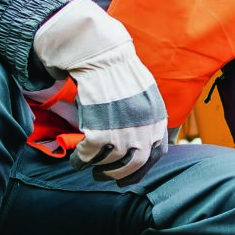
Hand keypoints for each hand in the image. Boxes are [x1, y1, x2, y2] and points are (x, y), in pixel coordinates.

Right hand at [33, 0, 168, 179]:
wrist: (102, 56)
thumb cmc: (120, 73)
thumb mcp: (147, 95)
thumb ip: (148, 118)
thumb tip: (146, 142)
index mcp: (158, 121)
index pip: (155, 156)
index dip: (140, 170)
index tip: (127, 176)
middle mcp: (144, 131)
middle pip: (133, 165)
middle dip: (116, 174)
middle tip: (103, 177)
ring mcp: (123, 134)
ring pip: (109, 163)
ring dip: (96, 167)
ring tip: (88, 164)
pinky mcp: (100, 133)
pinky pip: (89, 156)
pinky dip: (80, 160)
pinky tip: (76, 159)